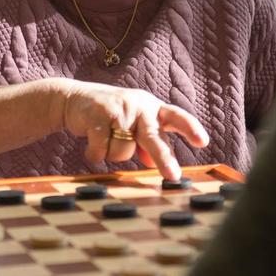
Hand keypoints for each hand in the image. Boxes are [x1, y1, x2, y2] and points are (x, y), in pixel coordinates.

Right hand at [56, 78, 209, 180]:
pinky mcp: (97, 116)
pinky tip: (91, 145)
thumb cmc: (110, 115)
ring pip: (123, 150)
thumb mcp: (133, 124)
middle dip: (163, 157)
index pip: (175, 116)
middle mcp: (138, 105)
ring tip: (105, 140)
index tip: (202, 142)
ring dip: (113, 154)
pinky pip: (102, 150)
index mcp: (151, 107)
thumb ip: (146, 142)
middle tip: (173, 176)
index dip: (190, 128)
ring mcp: (117, 110)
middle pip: (152, 136)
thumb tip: (152, 163)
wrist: (74, 99)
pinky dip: (95, 155)